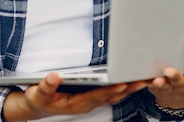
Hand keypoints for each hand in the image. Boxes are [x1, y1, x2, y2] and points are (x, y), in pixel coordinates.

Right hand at [2, 72, 147, 120]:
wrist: (38, 106)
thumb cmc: (39, 99)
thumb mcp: (38, 93)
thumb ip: (46, 86)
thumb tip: (53, 76)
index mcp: (76, 103)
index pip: (97, 96)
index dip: (110, 90)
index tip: (122, 83)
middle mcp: (87, 103)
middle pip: (112, 96)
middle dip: (128, 88)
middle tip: (144, 80)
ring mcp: (90, 101)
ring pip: (114, 95)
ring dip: (130, 88)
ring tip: (145, 80)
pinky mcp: (92, 97)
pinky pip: (111, 93)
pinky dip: (123, 87)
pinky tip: (132, 81)